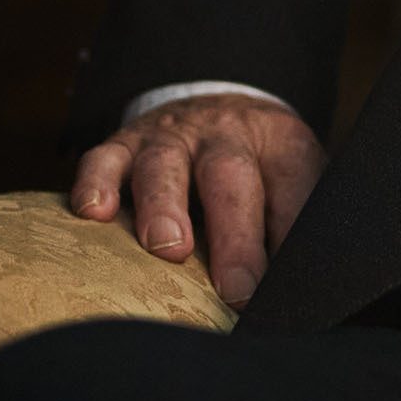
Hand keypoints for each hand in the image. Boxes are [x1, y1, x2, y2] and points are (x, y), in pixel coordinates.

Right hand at [69, 92, 323, 309]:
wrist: (218, 107)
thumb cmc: (261, 167)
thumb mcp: (295, 181)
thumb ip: (300, 226)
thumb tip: (305, 293)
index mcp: (280, 144)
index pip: (292, 188)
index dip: (293, 237)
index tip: (289, 291)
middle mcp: (224, 134)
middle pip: (229, 175)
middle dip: (233, 235)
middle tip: (236, 289)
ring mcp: (170, 136)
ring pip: (164, 164)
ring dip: (164, 206)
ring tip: (167, 247)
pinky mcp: (124, 142)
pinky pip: (104, 156)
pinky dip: (96, 183)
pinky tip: (95, 213)